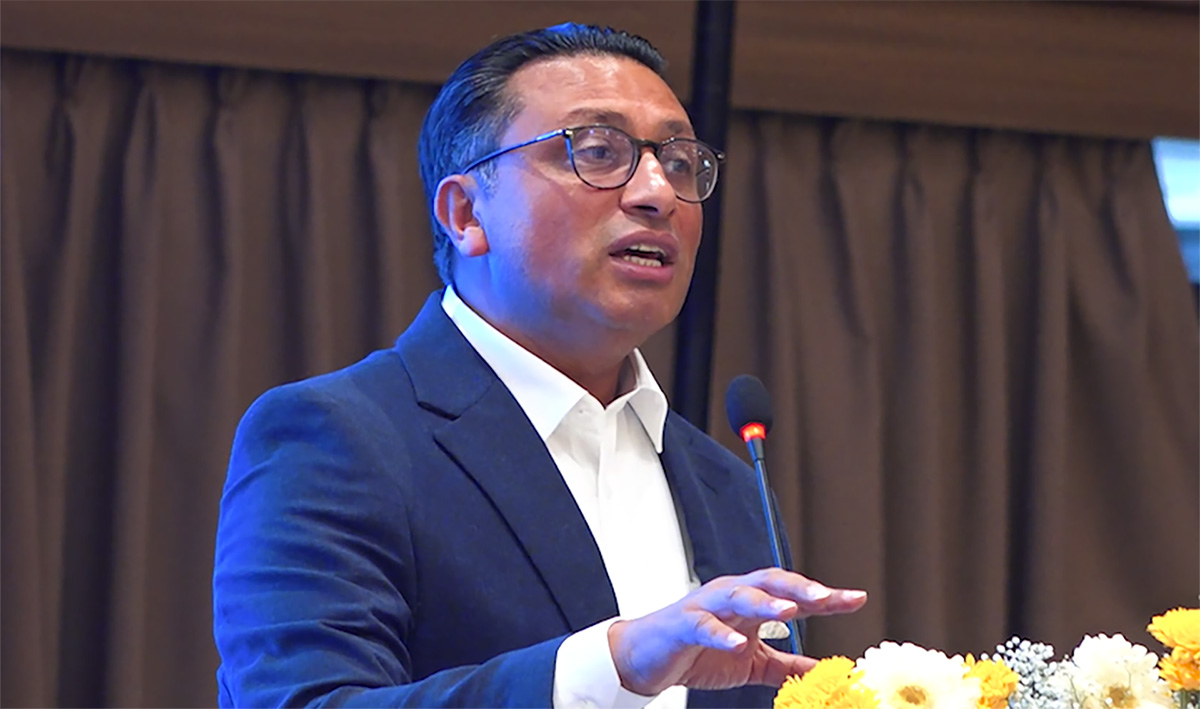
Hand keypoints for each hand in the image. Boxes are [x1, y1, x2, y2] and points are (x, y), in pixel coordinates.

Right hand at [606, 568, 866, 695]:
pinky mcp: (683, 623)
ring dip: (764, 602)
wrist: (645, 658)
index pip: (792, 594)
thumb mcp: (751, 662)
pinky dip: (721, 633)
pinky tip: (737, 643)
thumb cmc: (696, 652)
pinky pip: (704, 625)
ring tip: (788, 611)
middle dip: (799, 589)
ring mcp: (706, 606)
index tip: (856, 599)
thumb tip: (822, 670)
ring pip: (739, 596)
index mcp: (751, 603)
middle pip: (769, 583)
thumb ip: (785, 663)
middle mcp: (731, 596)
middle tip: (827, 598)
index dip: (824, 597)